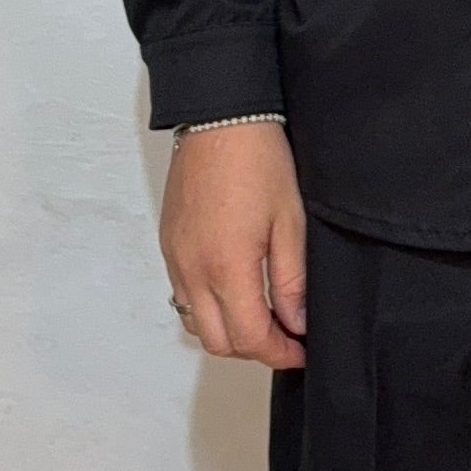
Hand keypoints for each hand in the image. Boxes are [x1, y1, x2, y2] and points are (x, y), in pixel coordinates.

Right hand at [161, 120, 308, 366]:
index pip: (249, 338)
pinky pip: (183, 295)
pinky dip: (208, 307)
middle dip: (254, 349)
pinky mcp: (169, 245)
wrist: (220, 117)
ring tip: (261, 313)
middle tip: (285, 335)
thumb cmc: (259, 161)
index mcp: (226, 267)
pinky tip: (235, 288)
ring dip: (228, 330)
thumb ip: (291, 280)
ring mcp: (175, 259)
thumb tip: (296, 322)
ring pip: (196, 323)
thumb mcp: (290, 222)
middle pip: (218, 342)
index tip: (301, 350)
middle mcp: (193, 270)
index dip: (279, 353)